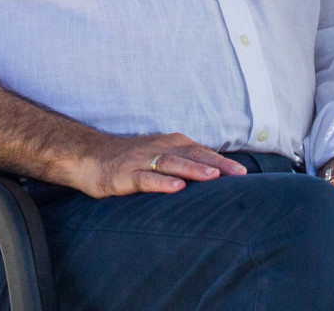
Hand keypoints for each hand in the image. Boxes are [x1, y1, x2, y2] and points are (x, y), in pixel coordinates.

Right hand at [60, 131, 248, 198]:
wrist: (90, 156)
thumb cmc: (129, 159)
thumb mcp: (158, 157)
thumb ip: (182, 163)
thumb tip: (212, 176)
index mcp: (170, 144)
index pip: (201, 152)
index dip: (222, 161)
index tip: (243, 173)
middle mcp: (159, 149)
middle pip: (192, 155)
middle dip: (216, 164)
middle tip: (238, 174)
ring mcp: (142, 161)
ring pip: (172, 164)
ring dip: (193, 170)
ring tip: (213, 178)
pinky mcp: (125, 175)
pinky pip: (146, 179)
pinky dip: (162, 183)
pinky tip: (176, 188)